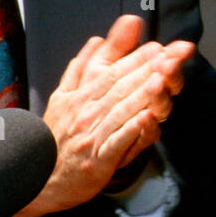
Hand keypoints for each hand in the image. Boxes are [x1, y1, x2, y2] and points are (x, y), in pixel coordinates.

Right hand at [12, 15, 194, 216]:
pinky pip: (117, 143)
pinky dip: (133, 130)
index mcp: (82, 94)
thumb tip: (99, 37)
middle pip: (122, 85)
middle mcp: (87, 111)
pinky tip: (149, 118)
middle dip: (151, 68)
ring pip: (122, 110)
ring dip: (144, 93)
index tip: (162, 45)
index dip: (139, 56)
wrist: (38, 179)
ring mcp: (92, 135)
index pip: (114, 70)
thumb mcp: (65, 95)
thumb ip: (86, 66)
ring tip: (164, 78)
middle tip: (177, 54)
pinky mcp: (97, 161)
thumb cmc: (58, 135)